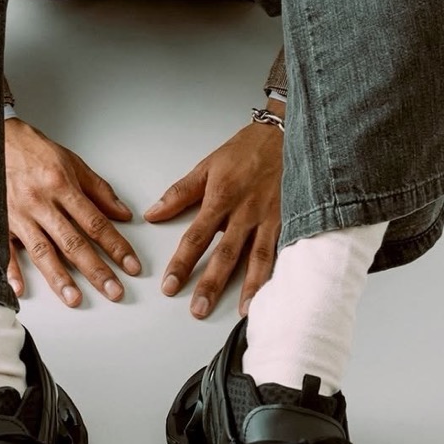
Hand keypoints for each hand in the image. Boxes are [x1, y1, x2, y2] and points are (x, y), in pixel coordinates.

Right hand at [4, 118, 140, 305]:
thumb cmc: (31, 150)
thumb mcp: (71, 162)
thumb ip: (98, 190)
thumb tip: (122, 214)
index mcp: (62, 186)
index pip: (96, 223)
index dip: (116, 246)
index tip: (131, 265)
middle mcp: (41, 203)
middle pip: (73, 242)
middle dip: (96, 270)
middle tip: (114, 291)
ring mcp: (18, 215)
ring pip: (42, 251)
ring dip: (60, 278)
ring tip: (75, 298)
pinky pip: (4, 249)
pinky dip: (11, 271)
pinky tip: (20, 290)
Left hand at [143, 101, 283, 318]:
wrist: (288, 132)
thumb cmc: (248, 150)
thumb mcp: (208, 165)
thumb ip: (180, 193)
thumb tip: (152, 214)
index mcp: (222, 197)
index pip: (197, 237)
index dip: (182, 263)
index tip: (170, 286)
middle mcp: (246, 211)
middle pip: (226, 254)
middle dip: (211, 283)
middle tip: (199, 309)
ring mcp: (271, 217)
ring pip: (258, 257)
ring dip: (249, 287)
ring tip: (242, 312)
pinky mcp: (291, 220)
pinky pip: (284, 251)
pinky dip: (279, 274)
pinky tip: (277, 293)